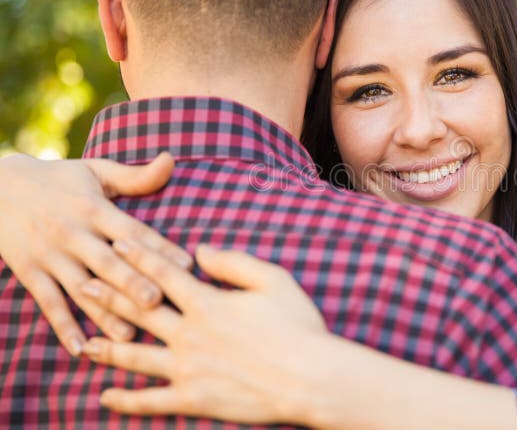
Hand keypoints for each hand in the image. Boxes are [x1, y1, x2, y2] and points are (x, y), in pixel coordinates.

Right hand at [0, 152, 191, 354]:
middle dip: (131, 282)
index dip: (158, 247)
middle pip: (106, 262)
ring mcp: (50, 254)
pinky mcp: (30, 271)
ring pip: (80, 287)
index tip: (185, 264)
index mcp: (94, 208)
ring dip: (103, 312)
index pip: (131, 230)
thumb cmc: (60, 179)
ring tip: (128, 336)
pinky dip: (62, 325)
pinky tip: (80, 348)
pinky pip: (47, 301)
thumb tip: (171, 160)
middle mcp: (72, 233)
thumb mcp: (96, 171)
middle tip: (157, 301)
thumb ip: (136, 175)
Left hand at [80, 245, 328, 424]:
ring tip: (82, 343)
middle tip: (79, 285)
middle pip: (137, 310)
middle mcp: (189, 333)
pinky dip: (126, 399)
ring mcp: (188, 368)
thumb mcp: (273, 280)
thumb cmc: (298, 325)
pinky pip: (151, 400)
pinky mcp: (194, 398)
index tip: (115, 244)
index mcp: (207, 302)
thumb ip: (233, 262)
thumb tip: (199, 249)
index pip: (163, 273)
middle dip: (106, 295)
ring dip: (106, 348)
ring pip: (135, 355)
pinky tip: (104, 396)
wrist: (310, 376)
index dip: (138, 256)